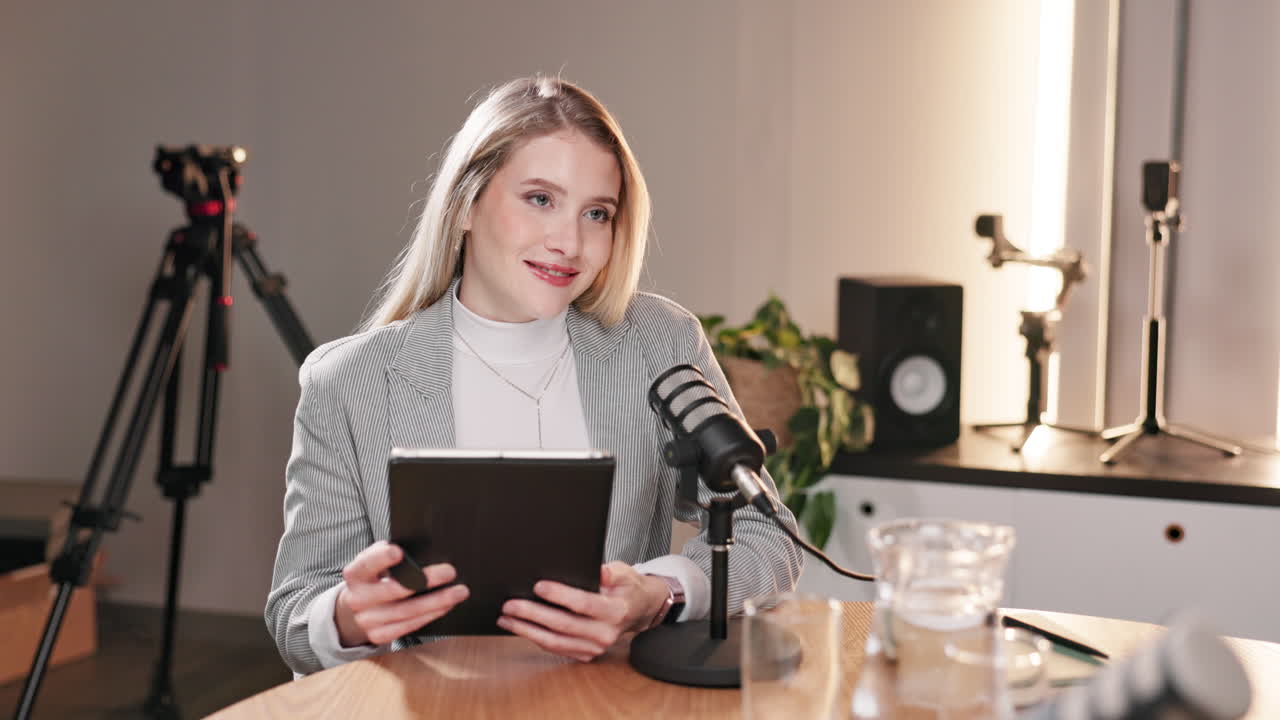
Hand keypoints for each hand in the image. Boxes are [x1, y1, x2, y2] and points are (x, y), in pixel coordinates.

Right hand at [334, 540, 468, 646]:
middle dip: (424, 580)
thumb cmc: (374, 578)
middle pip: (393, 590)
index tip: (399, 552)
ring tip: (458, 592)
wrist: (354, 610)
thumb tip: (419, 550)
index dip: (381, 558)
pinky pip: (408, 627)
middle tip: (449, 571)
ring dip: (436, 601)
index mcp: (355, 575)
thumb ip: (388, 554)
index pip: (366, 564)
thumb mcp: (374, 562)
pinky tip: (446, 606)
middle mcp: (358, 599)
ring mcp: (367, 620)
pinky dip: (430, 615)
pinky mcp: (379, 635)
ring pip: (406, 612)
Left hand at [497, 561, 669, 661]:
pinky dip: (535, 638)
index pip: (583, 603)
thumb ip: (612, 572)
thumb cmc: (626, 588)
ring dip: (527, 630)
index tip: (538, 586)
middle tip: (510, 605)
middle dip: (533, 614)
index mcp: (616, 611)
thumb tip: (599, 572)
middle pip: (563, 625)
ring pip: (555, 641)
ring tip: (505, 618)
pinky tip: (520, 628)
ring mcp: (595, 647)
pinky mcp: (585, 654)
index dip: (560, 595)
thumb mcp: (624, 572)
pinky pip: (556, 649)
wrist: (637, 610)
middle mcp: (605, 633)